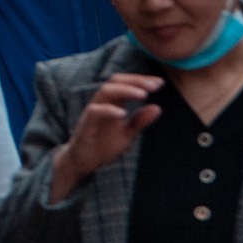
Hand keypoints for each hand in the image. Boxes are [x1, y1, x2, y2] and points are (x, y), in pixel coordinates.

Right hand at [49, 71, 163, 201]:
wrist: (83, 162)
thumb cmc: (102, 145)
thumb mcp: (127, 134)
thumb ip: (140, 121)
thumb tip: (158, 108)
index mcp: (112, 103)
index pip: (125, 83)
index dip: (142, 81)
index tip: (160, 83)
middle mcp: (102, 103)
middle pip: (115, 81)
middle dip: (135, 80)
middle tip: (154, 86)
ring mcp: (93, 112)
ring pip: (105, 91)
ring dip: (125, 90)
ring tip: (143, 95)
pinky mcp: (86, 124)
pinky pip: (94, 111)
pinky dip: (109, 110)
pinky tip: (123, 113)